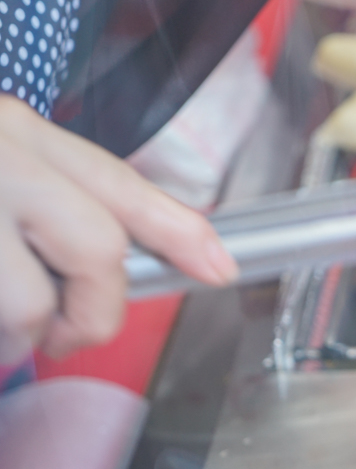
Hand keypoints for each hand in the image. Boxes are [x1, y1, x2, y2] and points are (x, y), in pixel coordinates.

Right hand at [0, 97, 237, 360]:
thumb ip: (52, 200)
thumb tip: (110, 265)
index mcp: (19, 133)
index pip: (121, 185)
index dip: (180, 232)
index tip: (220, 268)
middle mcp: (1, 158)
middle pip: (98, 248)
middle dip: (94, 311)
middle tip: (65, 335)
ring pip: (31, 303)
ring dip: (20, 334)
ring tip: (1, 327)